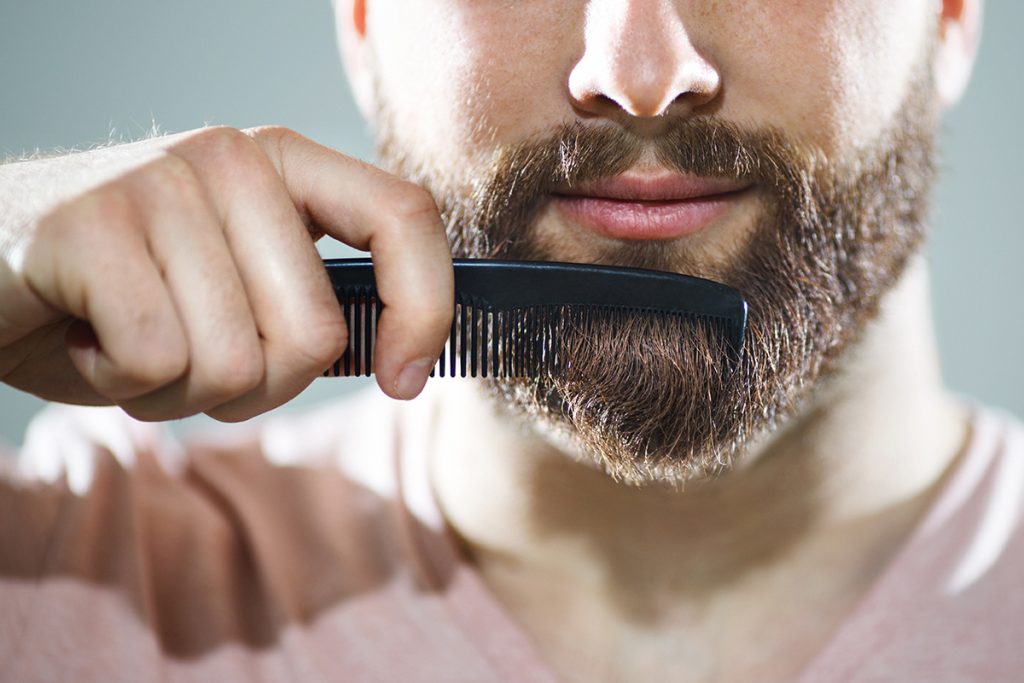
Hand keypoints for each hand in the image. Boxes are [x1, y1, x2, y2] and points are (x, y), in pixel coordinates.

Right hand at [0, 126, 453, 420]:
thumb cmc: (130, 298)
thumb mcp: (241, 293)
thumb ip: (316, 307)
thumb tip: (410, 363)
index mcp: (286, 167)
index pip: (404, 216)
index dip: (426, 310)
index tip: (403, 381)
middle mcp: (233, 160)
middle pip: (314, 335)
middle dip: (259, 388)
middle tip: (191, 359)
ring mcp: (160, 183)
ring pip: (235, 364)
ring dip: (181, 393)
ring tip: (131, 344)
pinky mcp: (90, 227)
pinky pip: (158, 362)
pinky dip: (122, 384)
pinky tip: (87, 338)